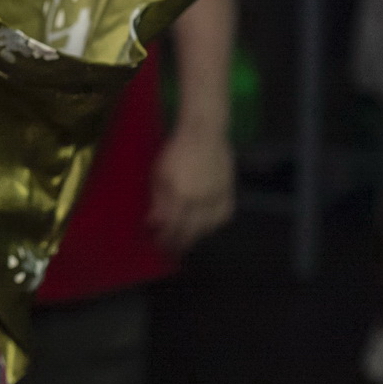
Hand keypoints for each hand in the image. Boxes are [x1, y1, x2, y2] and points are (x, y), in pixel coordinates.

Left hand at [148, 125, 234, 253]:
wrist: (204, 133)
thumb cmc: (175, 151)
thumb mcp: (159, 175)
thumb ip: (158, 201)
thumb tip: (153, 224)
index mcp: (180, 195)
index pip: (172, 227)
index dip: (165, 240)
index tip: (159, 246)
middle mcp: (200, 199)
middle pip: (191, 231)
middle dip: (180, 243)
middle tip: (171, 250)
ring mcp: (217, 196)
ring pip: (209, 226)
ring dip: (197, 235)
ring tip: (187, 238)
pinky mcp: (229, 191)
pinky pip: (224, 215)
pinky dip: (215, 224)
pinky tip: (207, 227)